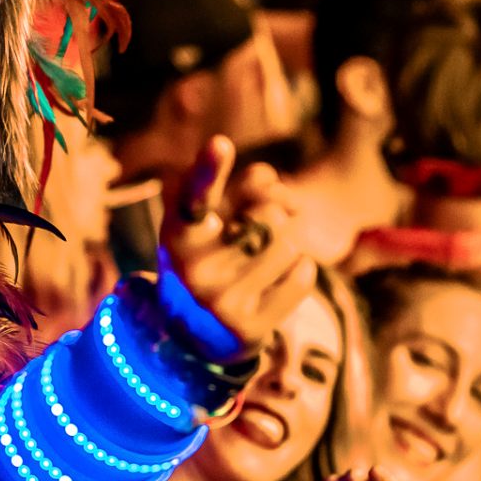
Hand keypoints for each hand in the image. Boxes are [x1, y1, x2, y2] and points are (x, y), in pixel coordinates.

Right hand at [158, 135, 314, 359]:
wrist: (194, 337)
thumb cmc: (209, 259)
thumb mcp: (208, 224)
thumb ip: (239, 191)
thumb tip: (273, 182)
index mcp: (178, 232)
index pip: (196, 194)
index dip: (208, 168)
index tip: (221, 143)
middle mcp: (191, 267)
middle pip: (269, 214)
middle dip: (275, 219)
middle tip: (257, 236)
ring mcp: (219, 300)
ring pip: (289, 245)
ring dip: (288, 248)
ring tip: (264, 265)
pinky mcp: (247, 327)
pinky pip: (302, 277)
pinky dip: (300, 273)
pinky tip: (277, 285)